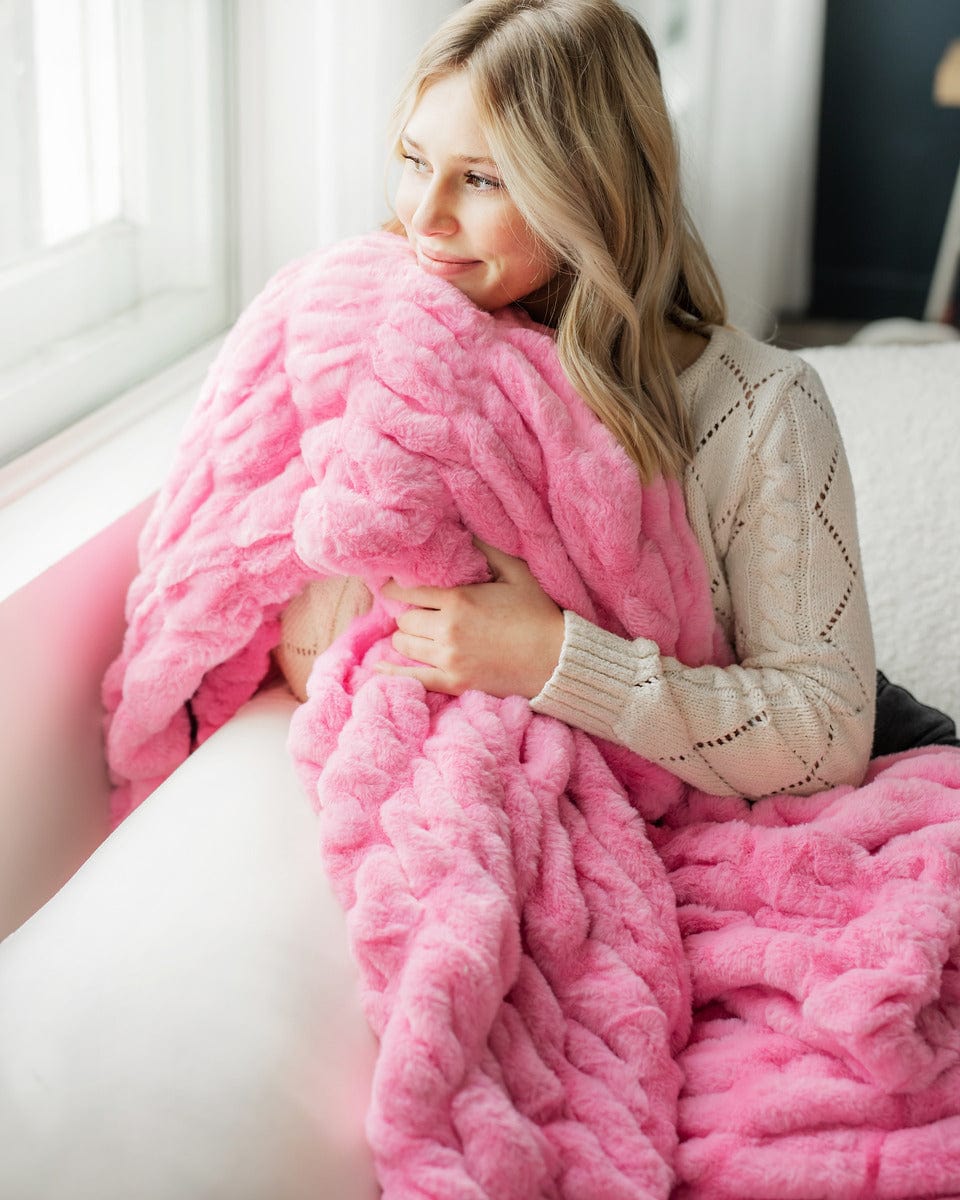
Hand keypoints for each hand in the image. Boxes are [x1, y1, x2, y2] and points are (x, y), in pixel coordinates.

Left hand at [375, 541, 564, 698]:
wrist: (556, 660)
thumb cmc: (538, 614)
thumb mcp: (516, 573)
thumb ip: (487, 551)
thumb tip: (465, 531)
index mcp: (458, 600)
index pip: (409, 592)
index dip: (396, 588)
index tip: (391, 586)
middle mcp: (447, 630)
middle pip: (404, 620)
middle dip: (407, 614)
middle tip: (415, 612)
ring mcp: (449, 659)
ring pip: (405, 645)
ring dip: (406, 638)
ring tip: (416, 633)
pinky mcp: (454, 683)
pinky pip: (412, 678)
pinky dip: (393, 672)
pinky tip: (380, 668)